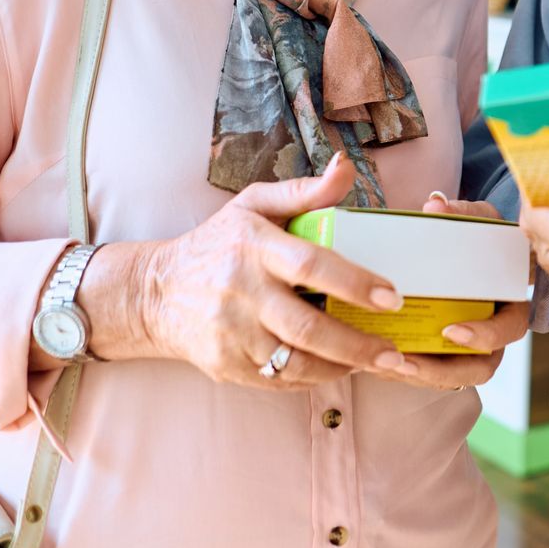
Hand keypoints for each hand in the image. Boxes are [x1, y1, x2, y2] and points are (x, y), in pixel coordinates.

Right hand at [126, 155, 411, 389]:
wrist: (154, 292)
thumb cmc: (218, 243)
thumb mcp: (254, 205)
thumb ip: (305, 192)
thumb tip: (346, 166)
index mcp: (253, 246)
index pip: (311, 265)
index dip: (355, 283)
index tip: (392, 297)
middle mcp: (239, 292)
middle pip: (306, 326)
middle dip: (357, 344)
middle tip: (393, 353)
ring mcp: (229, 334)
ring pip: (294, 362)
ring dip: (340, 367)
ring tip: (375, 363)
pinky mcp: (223, 365)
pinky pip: (277, 381)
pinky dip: (312, 379)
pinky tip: (337, 369)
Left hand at [374, 194, 532, 389]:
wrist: (476, 254)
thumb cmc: (484, 238)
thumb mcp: (480, 220)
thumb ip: (462, 212)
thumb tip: (435, 204)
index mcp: (511, 303)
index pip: (509, 329)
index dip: (484, 336)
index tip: (450, 331)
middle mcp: (495, 333)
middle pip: (479, 368)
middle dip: (441, 371)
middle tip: (405, 363)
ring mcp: (472, 349)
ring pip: (452, 377)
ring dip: (418, 376)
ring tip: (384, 367)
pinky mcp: (446, 355)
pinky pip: (430, 373)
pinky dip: (405, 371)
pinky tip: (375, 363)